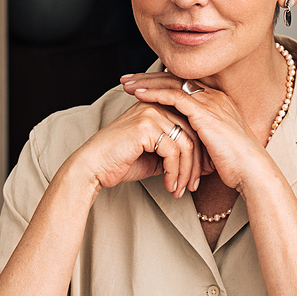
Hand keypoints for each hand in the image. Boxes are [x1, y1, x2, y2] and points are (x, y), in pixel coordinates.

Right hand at [68, 89, 203, 197]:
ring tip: (180, 190)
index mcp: (159, 108)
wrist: (93, 167)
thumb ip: (175, 153)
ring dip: (185, 172)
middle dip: (195, 165)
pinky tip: (169, 185)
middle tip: (194, 186)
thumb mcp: (155, 157)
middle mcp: (157, 105)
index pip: (191, 127)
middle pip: (192, 134)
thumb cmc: (121, 162)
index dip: (200, 152)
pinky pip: (173, 151)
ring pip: (185, 144)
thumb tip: (201, 164)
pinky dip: (174, 172)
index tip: (203, 174)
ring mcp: (151, 113)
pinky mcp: (146, 126)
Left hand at [122, 75, 276, 194]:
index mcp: (218, 102)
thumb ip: (200, 137)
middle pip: (176, 78)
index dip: (161, 83)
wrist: (250, 170)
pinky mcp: (204, 111)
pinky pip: (174, 96)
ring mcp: (210, 101)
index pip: (184, 85)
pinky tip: (138, 94)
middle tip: (127, 79)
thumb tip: (185, 144)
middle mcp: (214, 96)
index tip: (141, 85)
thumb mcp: (214, 146)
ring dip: (146, 83)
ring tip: (126, 84)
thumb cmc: (235, 165)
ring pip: (172, 83)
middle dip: (149, 78)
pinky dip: (154, 93)